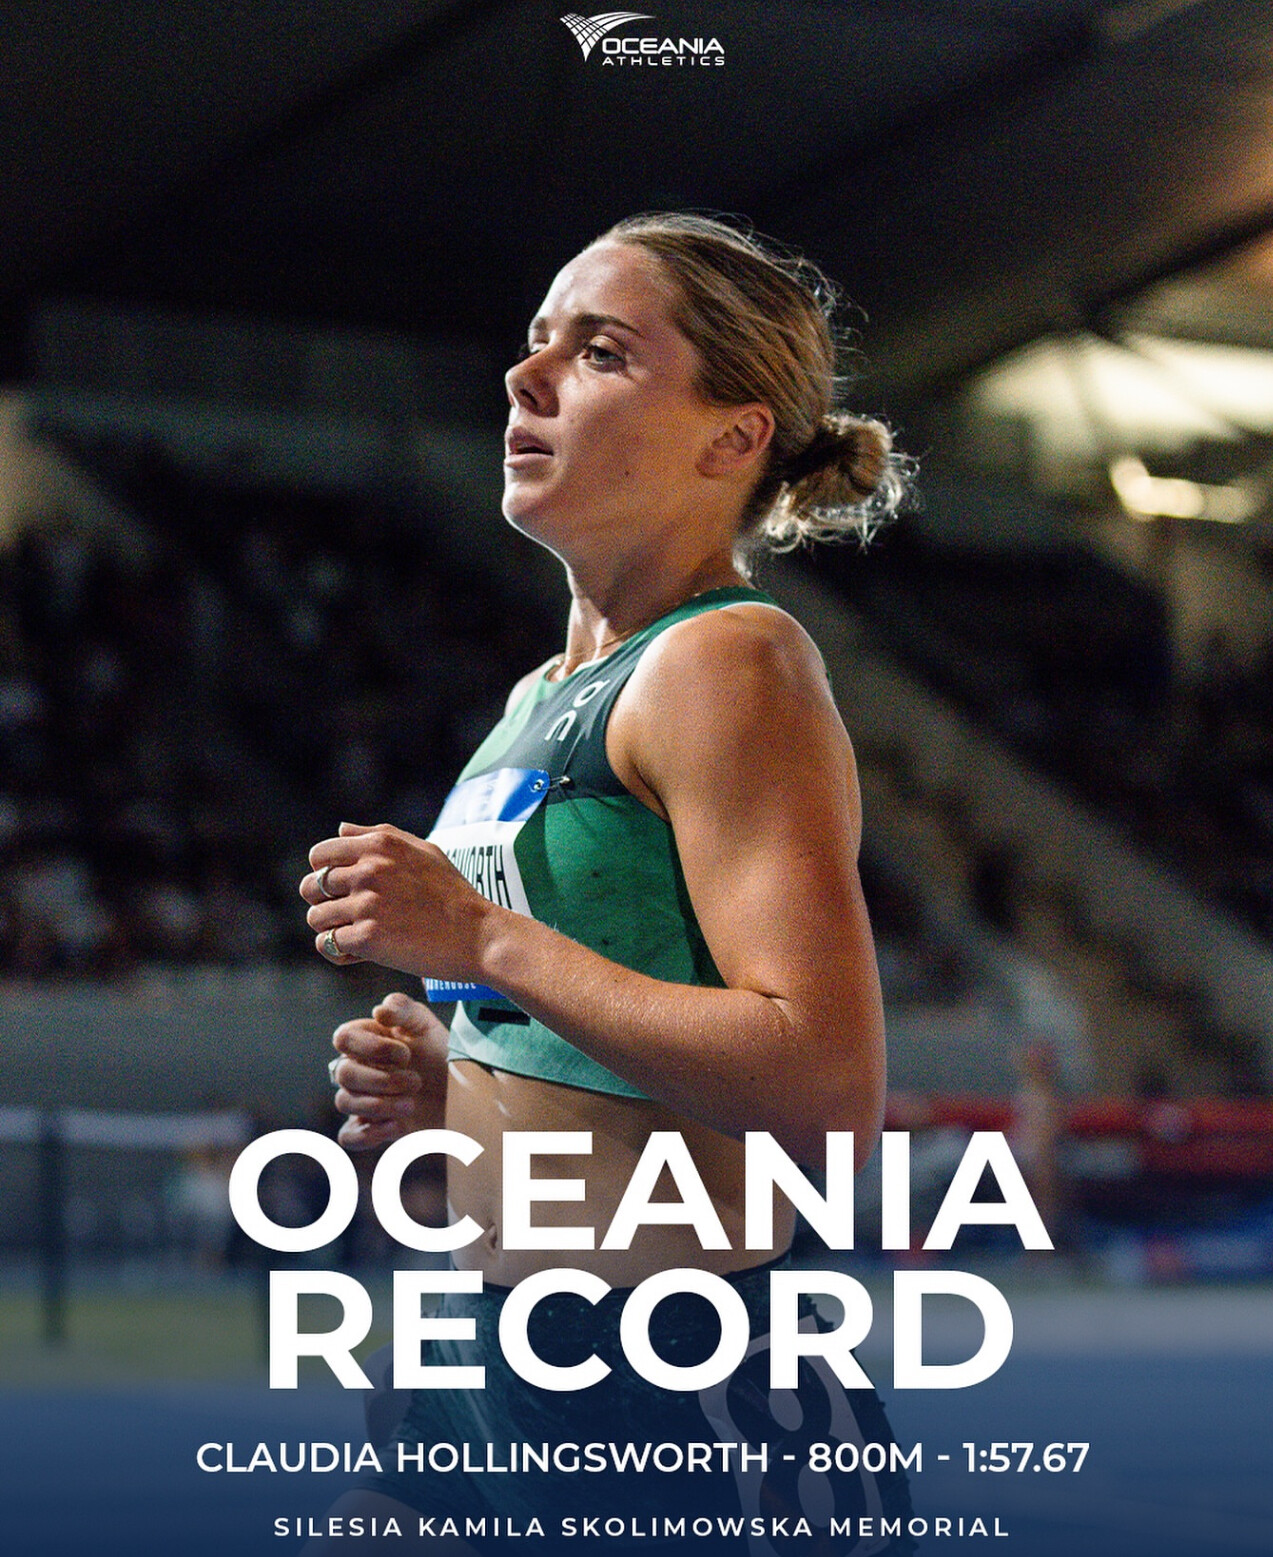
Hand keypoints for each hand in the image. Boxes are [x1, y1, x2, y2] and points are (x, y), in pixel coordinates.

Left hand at [300, 821, 497, 980]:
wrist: (479, 935)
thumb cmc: (453, 894)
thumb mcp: (423, 850)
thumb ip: (378, 835)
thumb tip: (341, 830)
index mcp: (380, 845)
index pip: (320, 855)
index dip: (323, 873)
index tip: (339, 889)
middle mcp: (369, 870)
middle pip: (311, 887)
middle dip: (322, 902)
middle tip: (345, 915)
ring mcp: (367, 904)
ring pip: (316, 917)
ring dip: (331, 929)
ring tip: (354, 934)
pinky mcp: (368, 938)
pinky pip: (328, 944)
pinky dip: (340, 951)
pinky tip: (360, 953)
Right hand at [328, 992, 449, 1150]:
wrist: (464, 1093)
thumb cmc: (442, 1054)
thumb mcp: (428, 1026)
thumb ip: (404, 1009)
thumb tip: (378, 1011)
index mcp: (368, 1039)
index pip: (343, 1038)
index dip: (371, 1047)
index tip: (406, 1054)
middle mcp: (360, 1067)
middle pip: (342, 1073)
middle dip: (381, 1080)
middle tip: (416, 1082)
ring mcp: (363, 1098)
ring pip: (344, 1102)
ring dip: (379, 1105)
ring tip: (411, 1105)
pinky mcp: (372, 1127)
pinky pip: (348, 1136)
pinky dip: (369, 1134)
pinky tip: (397, 1126)